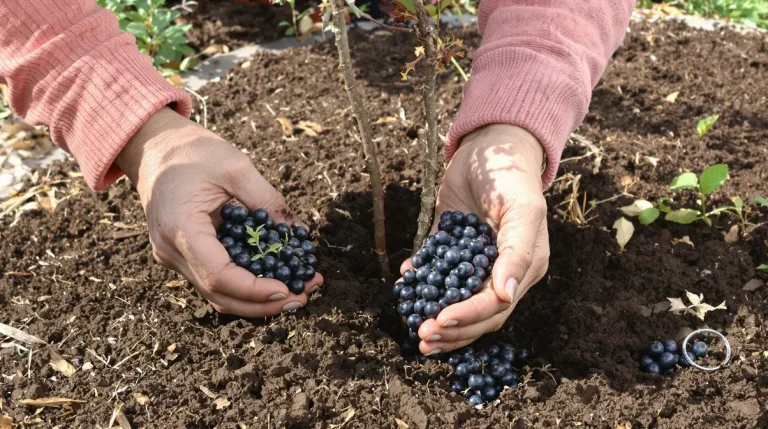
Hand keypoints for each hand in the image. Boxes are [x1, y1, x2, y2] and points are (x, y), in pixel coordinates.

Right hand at [117, 108, 322, 315]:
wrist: (152, 146)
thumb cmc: (192, 151)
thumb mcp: (236, 167)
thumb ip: (268, 201)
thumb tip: (299, 233)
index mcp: (181, 229)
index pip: (219, 276)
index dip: (256, 290)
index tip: (290, 289)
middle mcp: (171, 251)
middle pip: (219, 295)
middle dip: (263, 304)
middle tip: (303, 297)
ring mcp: (173, 257)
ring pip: (216, 293)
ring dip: (256, 299)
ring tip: (297, 292)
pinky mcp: (182, 255)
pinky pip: (214, 279)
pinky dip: (244, 284)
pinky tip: (273, 278)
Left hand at [402, 125, 549, 353]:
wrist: (489, 144)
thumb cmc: (510, 175)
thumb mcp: (522, 210)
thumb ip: (517, 254)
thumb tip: (503, 296)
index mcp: (524, 266)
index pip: (495, 306)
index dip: (468, 318)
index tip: (440, 322)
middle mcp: (501, 270)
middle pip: (477, 314)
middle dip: (450, 329)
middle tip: (421, 337)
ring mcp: (475, 259)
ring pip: (457, 301)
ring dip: (436, 317)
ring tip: (414, 328)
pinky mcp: (452, 245)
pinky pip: (436, 272)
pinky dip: (421, 281)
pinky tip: (406, 284)